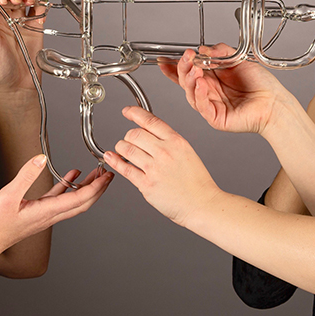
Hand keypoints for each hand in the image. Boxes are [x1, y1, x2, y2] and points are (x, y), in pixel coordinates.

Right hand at [0, 156, 111, 256]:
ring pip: (73, 201)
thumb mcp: (8, 196)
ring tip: (95, 173)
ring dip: (86, 187)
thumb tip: (41, 158)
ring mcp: (45, 215)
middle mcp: (51, 215)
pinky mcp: (37, 213)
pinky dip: (68, 188)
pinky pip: (59, 199)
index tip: (107, 175)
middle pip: (83, 202)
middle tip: (108, 173)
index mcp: (47, 211)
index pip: (81, 198)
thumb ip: (25, 175)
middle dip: (99, 188)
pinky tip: (70, 176)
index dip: (97, 186)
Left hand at [103, 107, 221, 226]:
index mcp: (176, 142)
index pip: (150, 120)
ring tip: (122, 151)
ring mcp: (154, 168)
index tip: (127, 111)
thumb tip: (149, 134)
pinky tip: (112, 157)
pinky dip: (115, 161)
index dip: (134, 113)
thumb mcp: (187, 153)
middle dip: (128, 136)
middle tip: (129, 141)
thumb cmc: (197, 182)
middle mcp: (164, 152)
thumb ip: (169, 142)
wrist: (202, 204)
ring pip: (126, 149)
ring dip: (121, 148)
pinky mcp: (146, 184)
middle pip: (134, 134)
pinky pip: (125, 169)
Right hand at [157, 44, 290, 134]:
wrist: (274, 102)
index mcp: (213, 78)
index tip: (165, 60)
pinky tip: (201, 84)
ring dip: (190, 79)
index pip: (189, 72)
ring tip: (195, 69)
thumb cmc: (261, 85)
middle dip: (183, 69)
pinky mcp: (215, 118)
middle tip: (187, 58)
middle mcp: (210, 91)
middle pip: (186, 81)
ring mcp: (211, 105)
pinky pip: (202, 106)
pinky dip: (199, 94)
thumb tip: (203, 48)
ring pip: (191, 94)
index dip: (175, 67)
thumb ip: (220, 52)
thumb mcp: (239, 59)